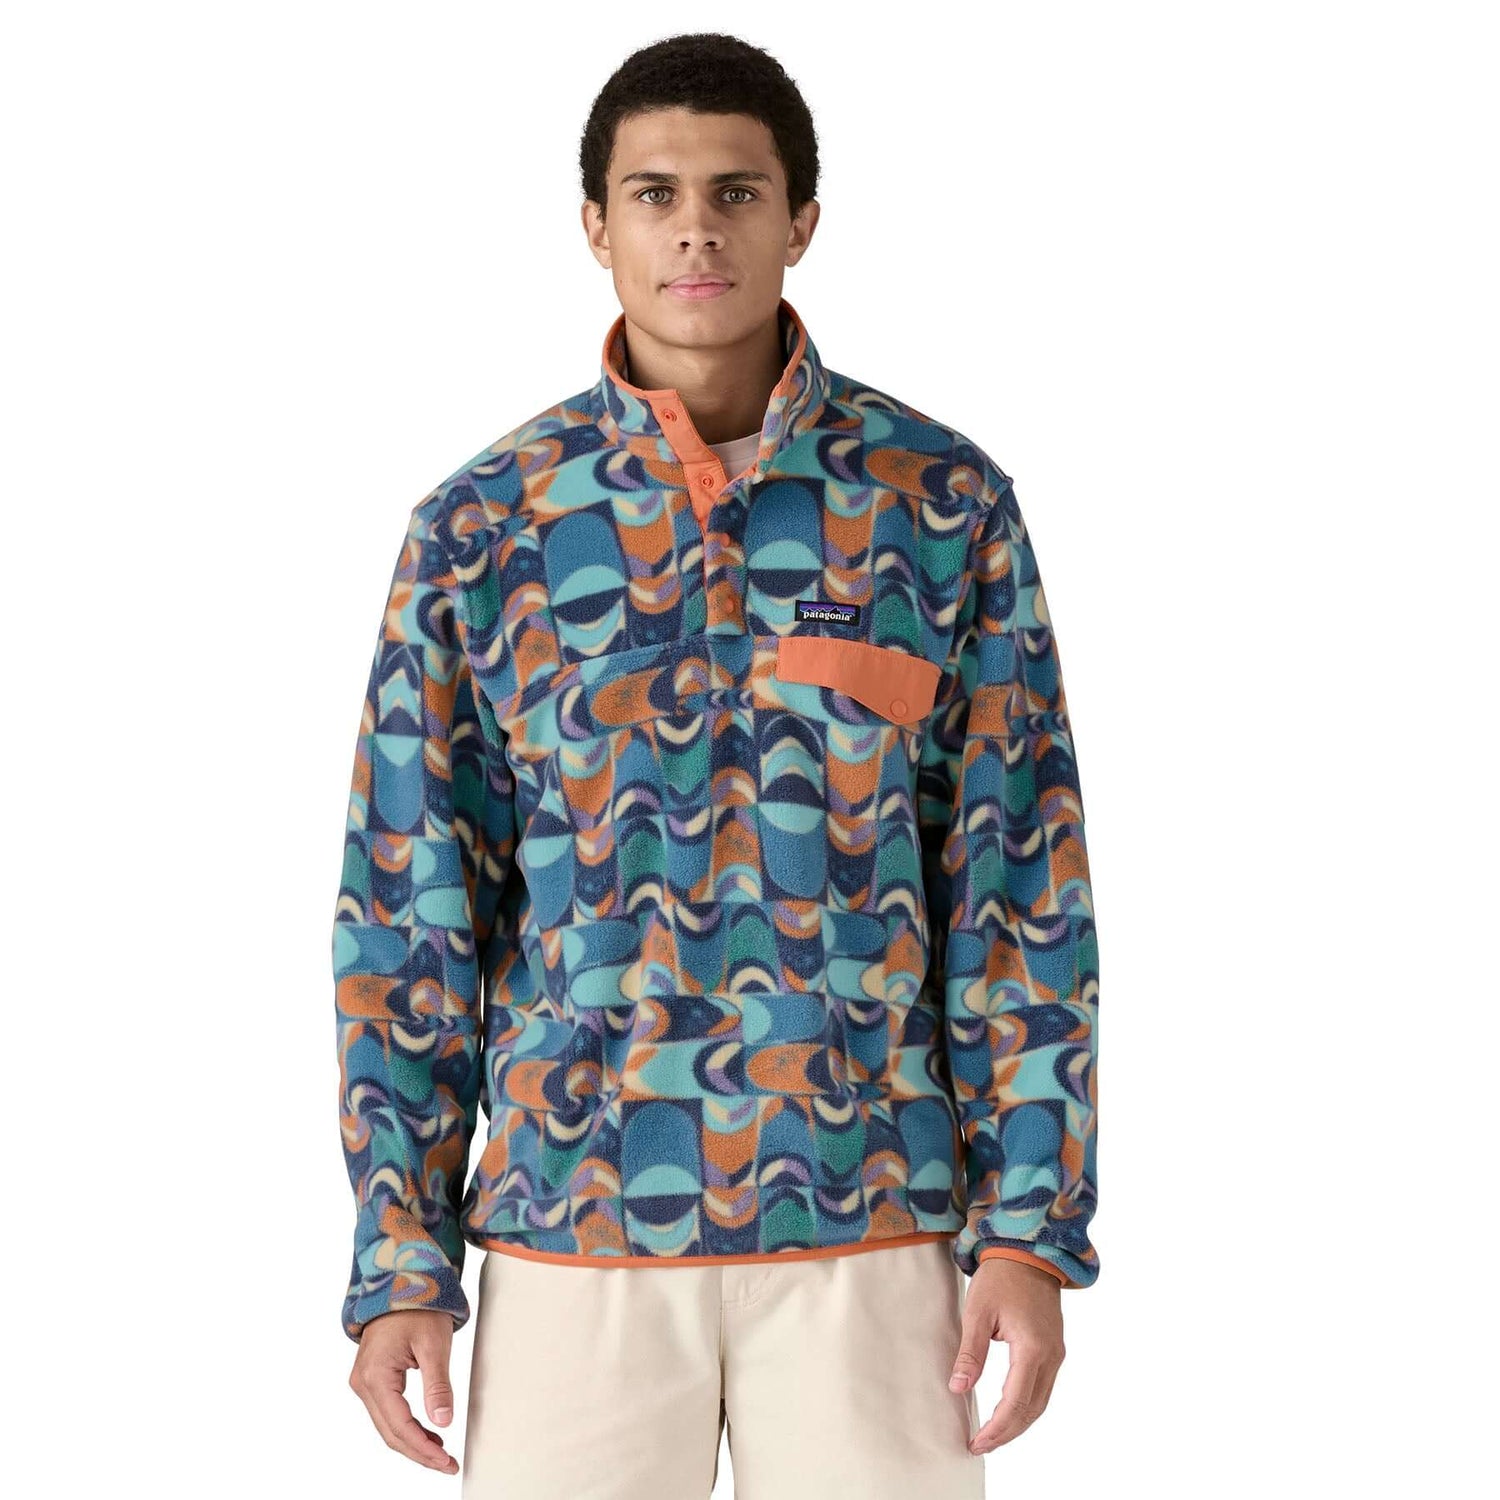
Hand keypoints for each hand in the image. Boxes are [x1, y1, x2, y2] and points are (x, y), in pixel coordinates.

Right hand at [347, 1309, 460, 1473]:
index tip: (447, 1461)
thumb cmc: (418, 1306)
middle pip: (391, 1433)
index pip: (400, 1426)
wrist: (400, 1280)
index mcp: (376, 1376)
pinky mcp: (372, 1379)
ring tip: (442, 1454)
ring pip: (388, 1426)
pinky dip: (407, 1427)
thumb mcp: (434, 1345)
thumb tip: (444, 1423)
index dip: (424, 1449)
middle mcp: (363, 1383)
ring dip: (414, 1443)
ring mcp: (365, 1382)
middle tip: (448, 1465)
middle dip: (420, 1453)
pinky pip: (387, 1412)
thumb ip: (437, 1386)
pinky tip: (429, 1433)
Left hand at [948, 1258, 1064, 1454]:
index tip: (976, 1443)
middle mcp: (1051, 1356)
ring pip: (1040, 1403)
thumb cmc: (1000, 1278)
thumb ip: (970, 1353)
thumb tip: (958, 1388)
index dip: (996, 1428)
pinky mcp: (1054, 1349)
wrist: (1027, 1252)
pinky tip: (1008, 1411)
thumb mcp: (977, 1312)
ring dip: (1018, 1423)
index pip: (1015, 1403)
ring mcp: (1056, 1353)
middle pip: (1031, 1410)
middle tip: (981, 1445)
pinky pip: (1043, 1388)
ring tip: (992, 1436)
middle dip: (1007, 1433)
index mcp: (1032, 1348)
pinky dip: (1026, 1406)